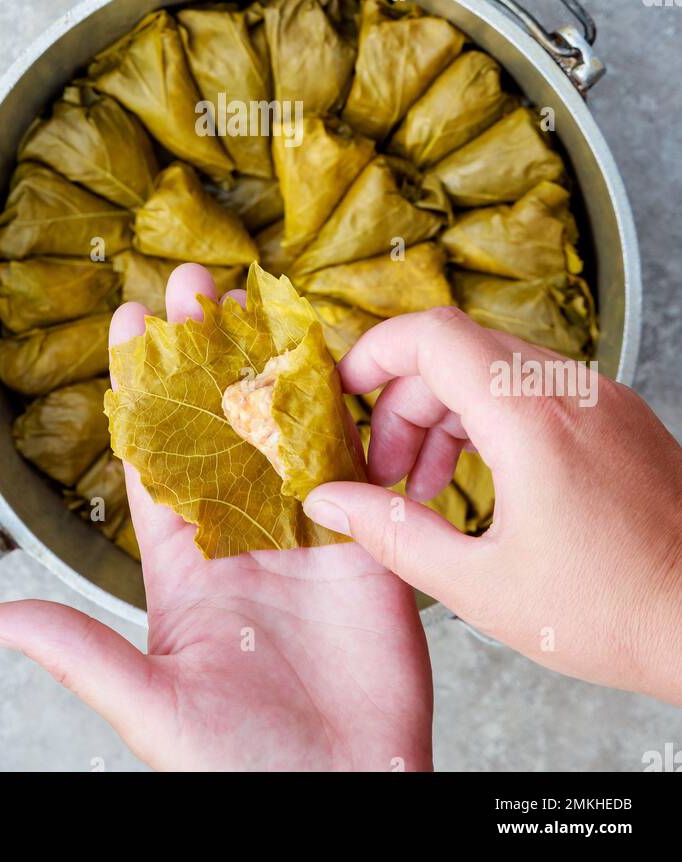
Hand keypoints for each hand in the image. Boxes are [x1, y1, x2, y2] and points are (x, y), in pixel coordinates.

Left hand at [0, 264, 433, 771]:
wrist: (341, 800)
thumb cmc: (241, 770)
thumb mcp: (150, 705)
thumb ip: (80, 650)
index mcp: (186, 567)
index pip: (157, 455)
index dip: (143, 387)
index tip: (131, 321)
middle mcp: (244, 538)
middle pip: (222, 423)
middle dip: (205, 352)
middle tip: (194, 283)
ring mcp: (307, 536)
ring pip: (287, 430)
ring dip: (273, 364)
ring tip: (258, 299)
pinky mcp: (366, 547)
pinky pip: (356, 468)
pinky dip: (348, 414)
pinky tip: (336, 363)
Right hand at [304, 306, 681, 704]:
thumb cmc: (613, 612)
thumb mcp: (482, 586)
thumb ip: (394, 535)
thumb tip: (329, 501)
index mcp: (530, 418)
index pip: (431, 335)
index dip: (374, 354)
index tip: (343, 397)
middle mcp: (568, 389)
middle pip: (456, 352)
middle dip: (404, 404)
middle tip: (386, 476)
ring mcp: (600, 398)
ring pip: (495, 369)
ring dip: (446, 414)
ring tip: (427, 489)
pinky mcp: (619, 417)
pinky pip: (536, 390)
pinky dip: (491, 421)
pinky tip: (483, 484)